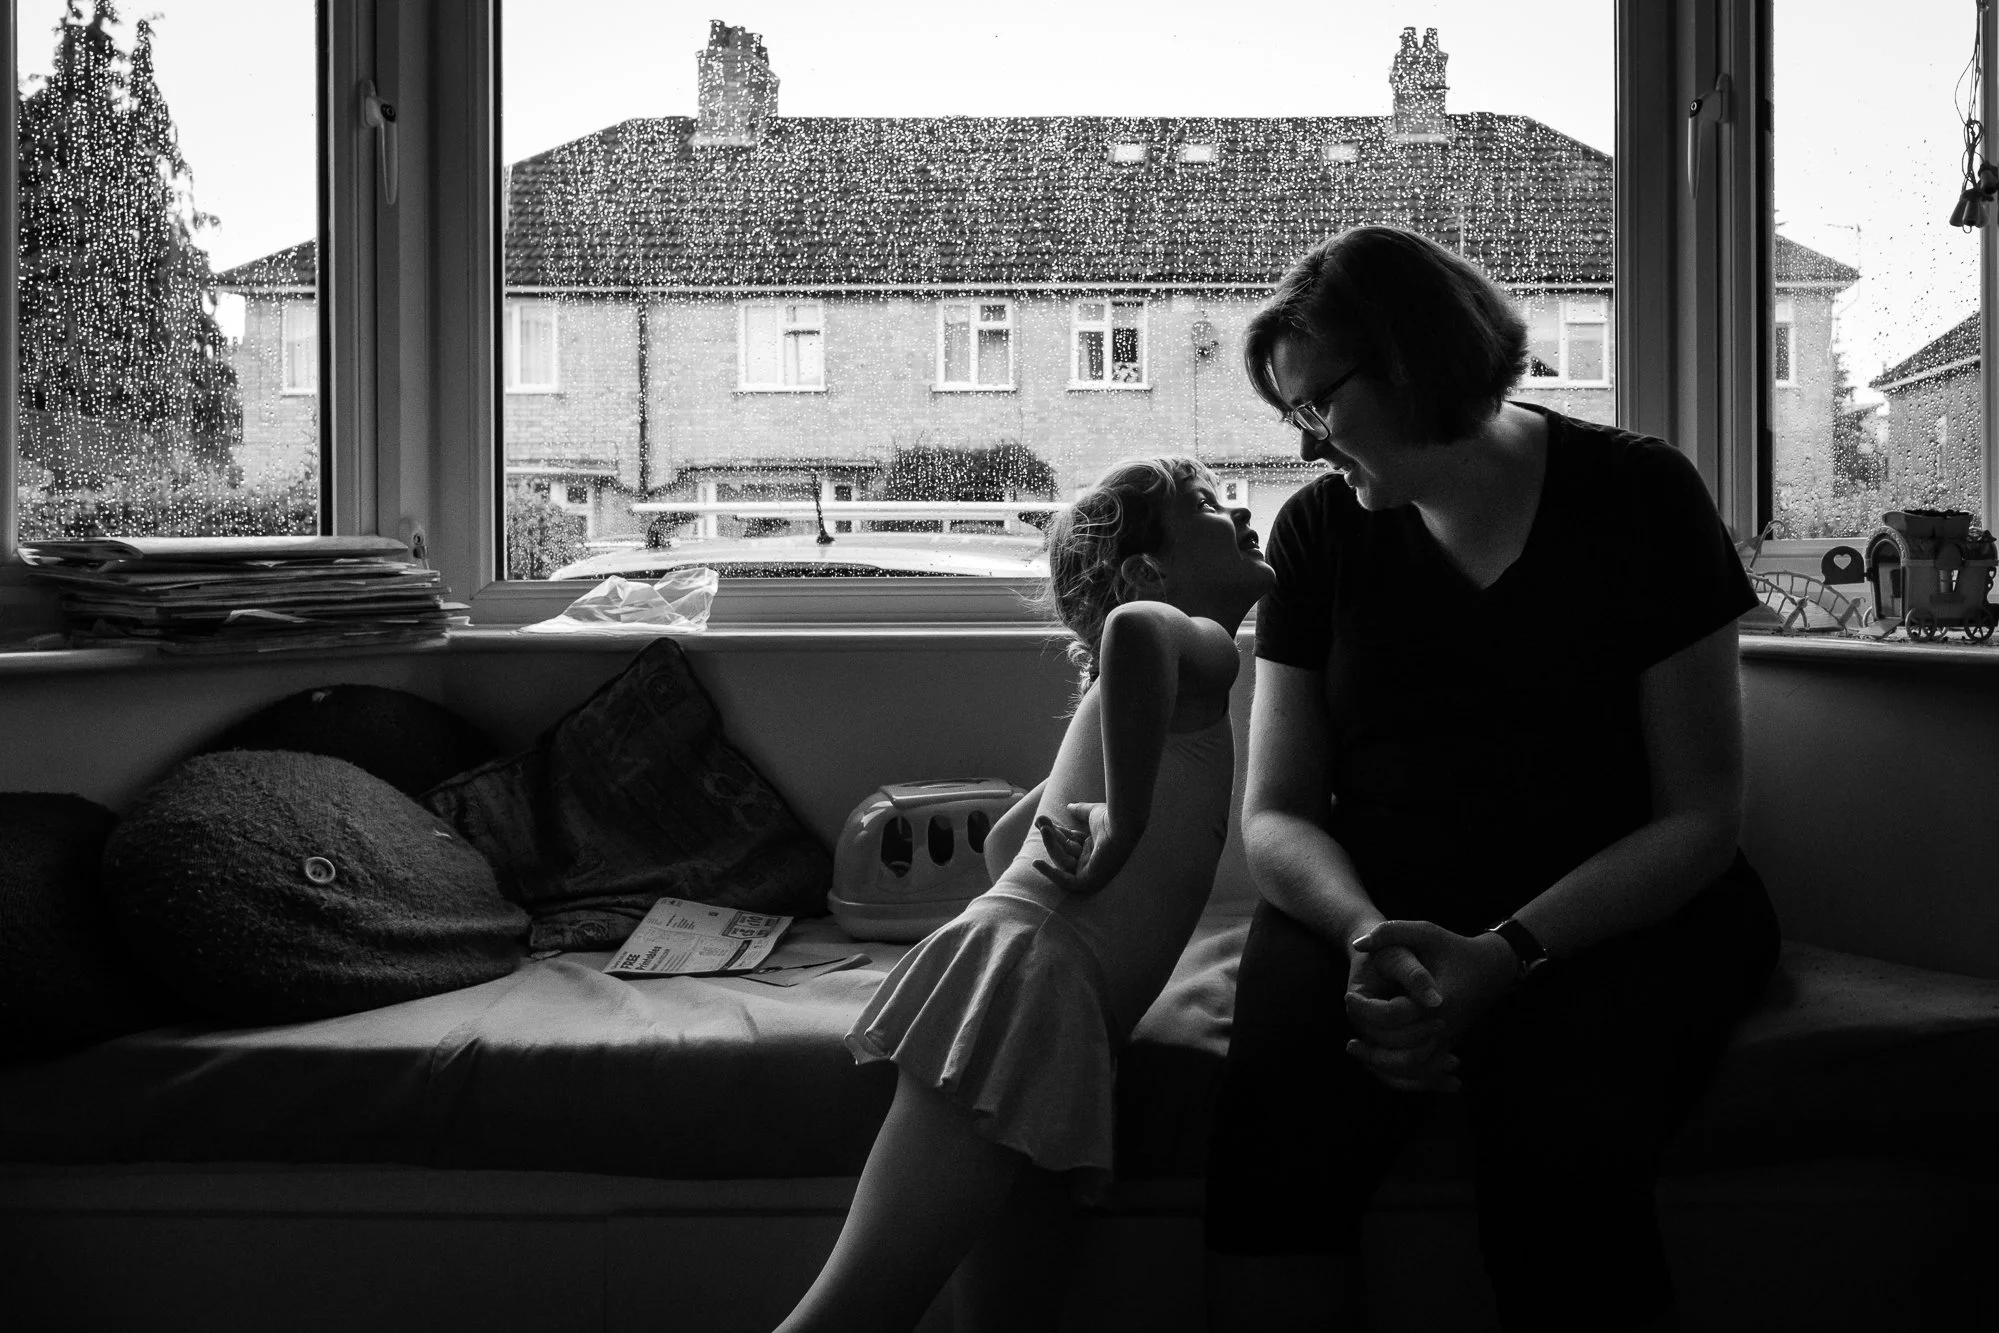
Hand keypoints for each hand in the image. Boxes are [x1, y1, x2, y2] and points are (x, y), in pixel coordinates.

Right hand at [1031, 802, 1138, 894]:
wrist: (1122, 825)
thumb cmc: (1112, 819)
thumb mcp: (1092, 813)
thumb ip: (1080, 811)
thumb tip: (1069, 807)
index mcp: (1094, 847)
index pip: (1068, 842)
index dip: (1055, 832)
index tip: (1041, 820)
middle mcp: (1092, 861)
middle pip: (1064, 851)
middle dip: (1050, 837)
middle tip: (1039, 820)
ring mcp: (1091, 872)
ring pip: (1063, 862)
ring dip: (1051, 845)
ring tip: (1045, 828)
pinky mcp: (1089, 881)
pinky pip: (1066, 881)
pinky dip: (1050, 873)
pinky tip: (1036, 863)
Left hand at [1349, 921, 1517, 1087]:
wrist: (1490, 968)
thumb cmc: (1454, 947)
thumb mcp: (1425, 932)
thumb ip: (1391, 932)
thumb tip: (1358, 945)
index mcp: (1438, 1001)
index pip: (1394, 1016)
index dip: (1366, 1008)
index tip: (1348, 996)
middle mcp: (1444, 1028)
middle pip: (1403, 1056)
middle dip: (1372, 1053)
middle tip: (1350, 1043)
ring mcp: (1448, 1041)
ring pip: (1412, 1070)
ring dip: (1383, 1068)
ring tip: (1357, 1052)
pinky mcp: (1448, 1047)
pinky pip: (1422, 1072)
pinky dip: (1401, 1076)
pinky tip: (1375, 1065)